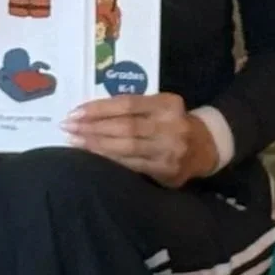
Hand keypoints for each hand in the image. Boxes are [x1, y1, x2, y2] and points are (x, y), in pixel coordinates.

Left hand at [63, 94, 218, 187]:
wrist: (206, 147)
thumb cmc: (171, 122)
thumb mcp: (160, 106)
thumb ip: (133, 106)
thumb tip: (89, 111)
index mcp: (167, 103)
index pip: (127, 103)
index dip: (100, 108)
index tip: (75, 112)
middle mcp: (170, 125)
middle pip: (125, 126)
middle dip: (93, 127)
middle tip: (68, 127)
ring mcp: (170, 150)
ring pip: (127, 147)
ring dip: (97, 145)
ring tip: (75, 141)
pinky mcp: (167, 171)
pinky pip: (133, 165)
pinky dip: (111, 161)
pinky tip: (94, 158)